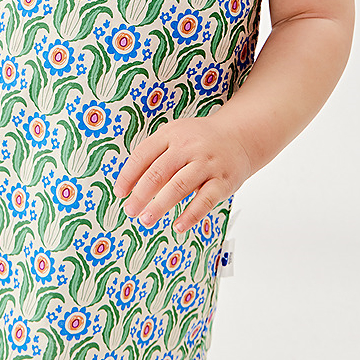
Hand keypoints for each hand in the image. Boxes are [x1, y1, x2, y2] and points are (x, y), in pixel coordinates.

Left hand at [112, 112, 253, 233]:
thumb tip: (131, 186)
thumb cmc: (199, 141)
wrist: (239, 136)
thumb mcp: (176, 136)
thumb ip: (155, 156)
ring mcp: (207, 163)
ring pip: (179, 186)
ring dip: (160, 205)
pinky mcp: (223, 180)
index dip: (128, 176)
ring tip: (146, 220)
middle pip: (158, 172)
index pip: (143, 155)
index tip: (119, 193)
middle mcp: (189, 147)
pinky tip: (178, 225)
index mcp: (171, 134)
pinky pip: (205, 200)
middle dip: (140, 194)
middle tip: (130, 211)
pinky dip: (191, 214)